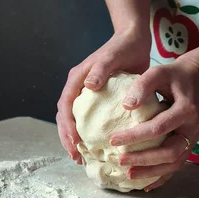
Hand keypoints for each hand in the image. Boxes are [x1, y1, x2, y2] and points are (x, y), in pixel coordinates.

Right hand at [56, 27, 151, 162]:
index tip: (75, 142)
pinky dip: (90, 133)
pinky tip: (98, 147)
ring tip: (82, 157)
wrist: (134, 40)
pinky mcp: (99, 100)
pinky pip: (90, 119)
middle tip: (76, 157)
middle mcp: (78, 88)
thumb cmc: (123, 47)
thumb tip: (88, 85)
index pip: (65, 106)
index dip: (67, 126)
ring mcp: (87, 95)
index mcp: (76, 79)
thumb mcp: (112, 57)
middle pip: (65, 117)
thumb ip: (100, 69)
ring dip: (75, 138)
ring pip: (74, 120)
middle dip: (67, 138)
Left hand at [110, 58, 198, 190]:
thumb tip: (126, 105)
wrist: (193, 80)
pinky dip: (162, 176)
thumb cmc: (171, 76)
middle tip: (121, 161)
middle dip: (145, 159)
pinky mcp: (189, 145)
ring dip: (152, 171)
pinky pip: (177, 165)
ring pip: (175, 163)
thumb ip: (142, 86)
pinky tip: (146, 184)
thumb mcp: (157, 73)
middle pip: (170, 151)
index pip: (158, 128)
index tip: (113, 139)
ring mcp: (193, 139)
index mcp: (186, 110)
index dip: (135, 136)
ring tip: (129, 175)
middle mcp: (194, 128)